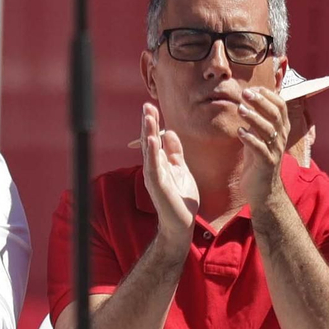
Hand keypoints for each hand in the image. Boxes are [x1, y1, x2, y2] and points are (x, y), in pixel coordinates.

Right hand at [140, 102, 197, 239]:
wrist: (182, 223)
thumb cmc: (181, 199)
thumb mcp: (181, 169)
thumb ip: (175, 152)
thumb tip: (169, 132)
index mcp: (160, 163)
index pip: (154, 139)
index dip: (153, 123)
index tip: (150, 107)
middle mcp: (153, 167)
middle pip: (149, 141)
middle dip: (148, 123)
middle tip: (146, 105)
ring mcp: (154, 176)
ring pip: (149, 150)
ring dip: (147, 132)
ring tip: (147, 117)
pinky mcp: (158, 185)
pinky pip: (153, 165)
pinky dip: (151, 152)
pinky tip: (150, 140)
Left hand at [236, 85, 288, 207]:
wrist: (263, 190)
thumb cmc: (258, 160)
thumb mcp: (259, 136)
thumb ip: (258, 119)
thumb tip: (251, 97)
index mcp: (281, 129)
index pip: (281, 106)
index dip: (269, 95)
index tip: (254, 88)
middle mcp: (281, 138)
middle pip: (275, 114)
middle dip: (261, 102)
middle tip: (245, 93)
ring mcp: (275, 151)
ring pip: (268, 130)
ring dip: (254, 118)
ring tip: (240, 109)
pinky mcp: (267, 164)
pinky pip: (260, 149)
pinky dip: (250, 139)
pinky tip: (240, 132)